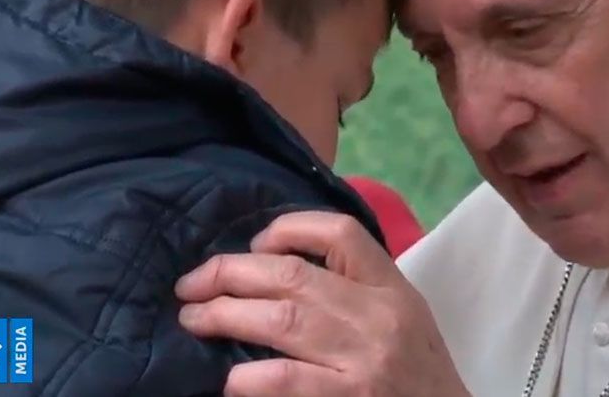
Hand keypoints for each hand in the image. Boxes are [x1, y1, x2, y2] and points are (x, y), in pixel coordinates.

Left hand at [175, 211, 469, 396]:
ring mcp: (364, 360)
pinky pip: (285, 380)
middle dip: (229, 274)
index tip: (255, 245)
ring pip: (281, 320)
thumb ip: (353, 287)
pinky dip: (246, 378)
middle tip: (191, 285)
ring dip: (224, 316)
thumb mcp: (401, 314)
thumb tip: (270, 266)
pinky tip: (227, 379)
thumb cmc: (417, 372)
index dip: (287, 229)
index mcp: (392, 287)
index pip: (340, 232)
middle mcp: (379, 316)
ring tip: (193, 318)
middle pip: (292, 274)